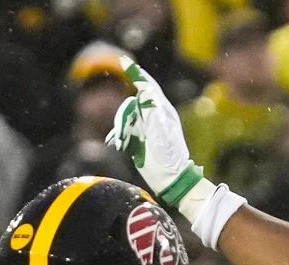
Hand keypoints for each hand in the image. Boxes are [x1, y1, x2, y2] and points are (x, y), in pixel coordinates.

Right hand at [106, 62, 204, 208]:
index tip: (124, 61)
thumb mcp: (160, 133)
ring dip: (121, 128)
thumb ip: (152, 111)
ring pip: (126, 117)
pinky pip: (123, 130)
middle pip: (132, 104)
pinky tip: (118, 144)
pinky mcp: (139, 139)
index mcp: (162, 111)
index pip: (148, 87)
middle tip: (126, 135)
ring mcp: (146, 128)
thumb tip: (146, 91)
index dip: (137, 73)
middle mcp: (154, 117)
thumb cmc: (169, 157)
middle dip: (125, 116)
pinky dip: (118, 135)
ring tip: (125, 144)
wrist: (171, 179)